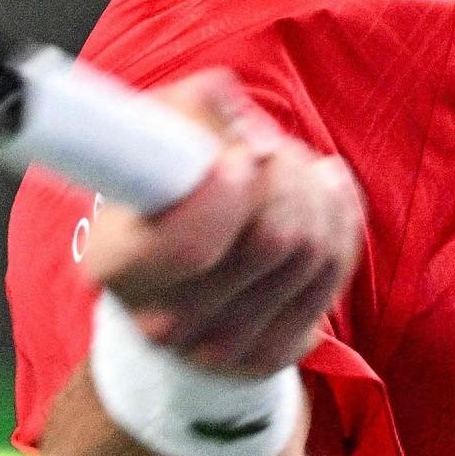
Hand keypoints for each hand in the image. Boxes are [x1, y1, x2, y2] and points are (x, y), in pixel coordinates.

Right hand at [83, 70, 363, 377]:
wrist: (173, 276)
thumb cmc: (165, 189)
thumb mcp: (155, 138)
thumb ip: (184, 111)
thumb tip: (226, 101)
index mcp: (116, 263)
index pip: (189, 246)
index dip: (230, 193)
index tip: (242, 155)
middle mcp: (162, 320)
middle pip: (272, 242)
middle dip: (287, 174)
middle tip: (272, 150)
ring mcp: (218, 350)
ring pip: (312, 253)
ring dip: (314, 192)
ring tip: (293, 168)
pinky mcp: (268, 354)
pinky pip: (334, 272)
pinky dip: (339, 220)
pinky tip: (321, 194)